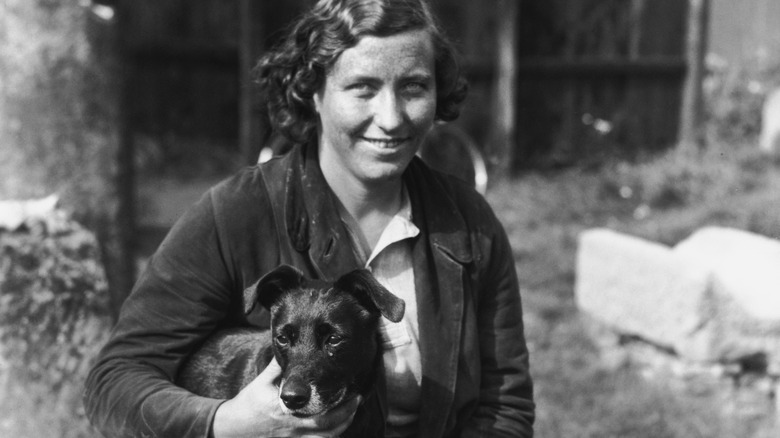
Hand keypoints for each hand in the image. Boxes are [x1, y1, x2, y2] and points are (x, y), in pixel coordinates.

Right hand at [211, 358, 360, 437]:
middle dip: (346, 414)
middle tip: (357, 400)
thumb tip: (292, 348)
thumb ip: (278, 367)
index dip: (338, 404)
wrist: (230, 429)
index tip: (349, 390)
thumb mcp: (261, 383)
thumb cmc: (247, 404)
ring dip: (340, 428)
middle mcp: (291, 428)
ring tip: (351, 413)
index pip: (317, 409)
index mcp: (285, 409)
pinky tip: (335, 429)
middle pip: (326, 427)